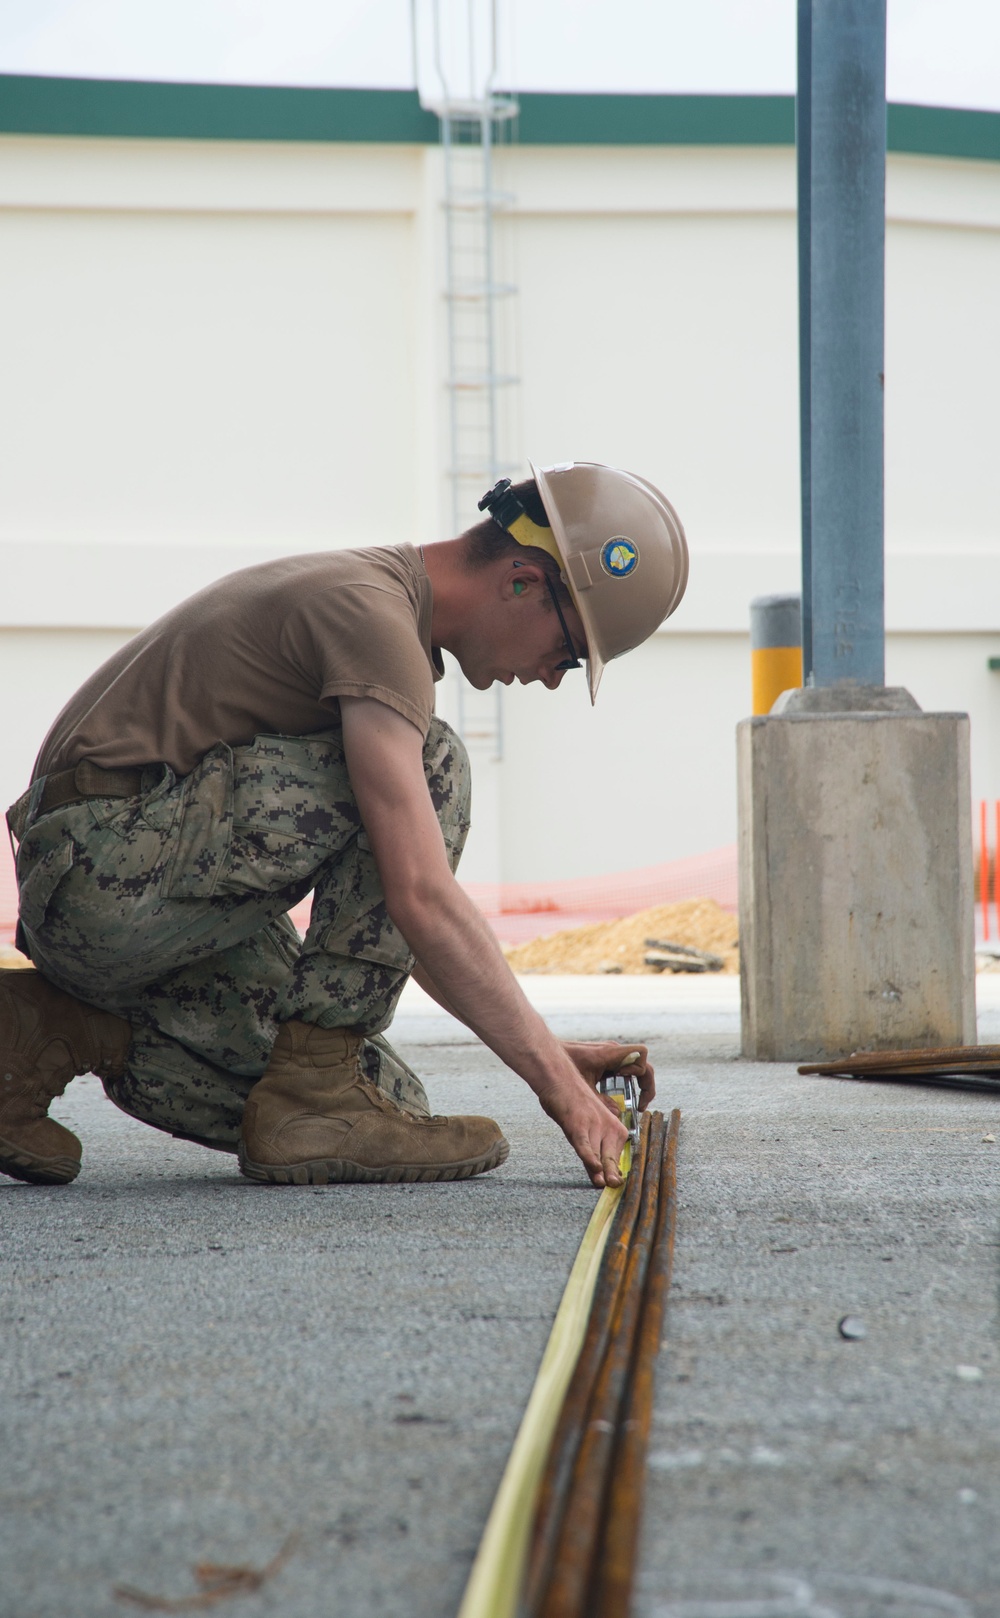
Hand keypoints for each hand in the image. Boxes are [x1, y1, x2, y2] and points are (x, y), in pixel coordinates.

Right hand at [535, 1074, 629, 1190]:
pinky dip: (589, 1156)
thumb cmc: (571, 1102)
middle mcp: (607, 1126)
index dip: (614, 1171)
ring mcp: (593, 1125)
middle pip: (611, 1156)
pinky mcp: (577, 1124)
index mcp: (614, 1126)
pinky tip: (594, 1167)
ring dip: (603, 1170)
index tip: (616, 1185)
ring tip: (605, 1185)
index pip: (616, 1155)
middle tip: (616, 1187)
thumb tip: (597, 1173)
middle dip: (613, 1173)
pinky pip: (584, 1144)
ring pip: (600, 1152)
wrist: (559, 1077)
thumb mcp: (586, 1125)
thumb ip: (592, 1148)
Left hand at [563, 1040, 654, 1112]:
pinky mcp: (604, 1059)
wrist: (547, 1055)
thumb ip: (601, 1102)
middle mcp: (614, 1051)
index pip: (641, 1055)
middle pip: (642, 1064)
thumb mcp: (584, 1088)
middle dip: (645, 1085)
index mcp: (611, 1053)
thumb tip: (618, 1114)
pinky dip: (625, 1082)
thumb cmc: (562, 1066)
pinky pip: (623, 1068)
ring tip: (633, 1103)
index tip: (635, 1092)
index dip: (642, 1074)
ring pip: (634, 1066)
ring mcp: (610, 1054)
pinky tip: (617, 1095)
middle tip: (640, 1105)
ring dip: (636, 1084)